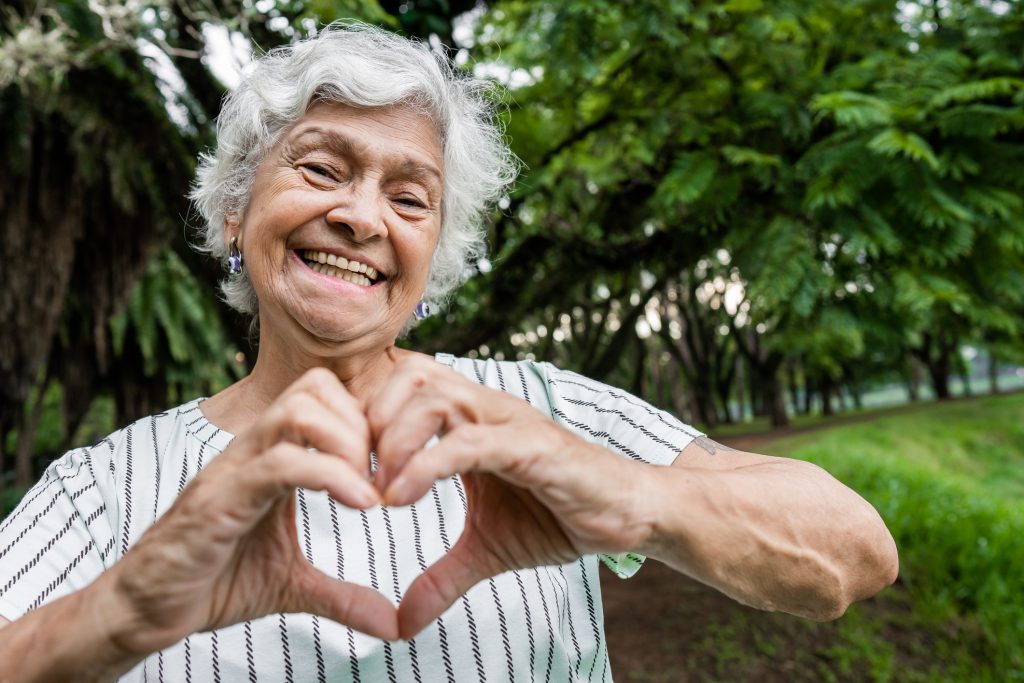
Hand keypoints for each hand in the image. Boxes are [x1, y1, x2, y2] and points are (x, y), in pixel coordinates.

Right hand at [109, 368, 398, 656]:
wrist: (144, 609)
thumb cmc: (212, 582)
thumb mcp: (292, 586)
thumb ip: (343, 595)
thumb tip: (394, 624)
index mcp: (272, 456)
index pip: (325, 395)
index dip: (368, 422)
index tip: (391, 470)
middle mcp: (252, 450)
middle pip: (316, 387)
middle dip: (363, 425)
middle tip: (385, 478)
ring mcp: (234, 469)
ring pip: (298, 410)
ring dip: (348, 444)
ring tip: (370, 492)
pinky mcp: (219, 499)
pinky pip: (278, 462)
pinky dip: (329, 475)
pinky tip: (360, 505)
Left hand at [368, 355, 649, 638]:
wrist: (628, 518)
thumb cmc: (560, 517)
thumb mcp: (487, 550)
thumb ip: (442, 576)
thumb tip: (402, 622)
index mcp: (472, 418)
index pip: (406, 384)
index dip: (368, 416)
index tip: (348, 466)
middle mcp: (487, 408)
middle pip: (411, 374)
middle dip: (371, 420)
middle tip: (355, 474)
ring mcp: (509, 423)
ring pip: (434, 398)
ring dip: (393, 441)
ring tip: (378, 490)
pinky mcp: (531, 446)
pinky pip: (468, 441)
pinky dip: (426, 465)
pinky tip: (401, 499)